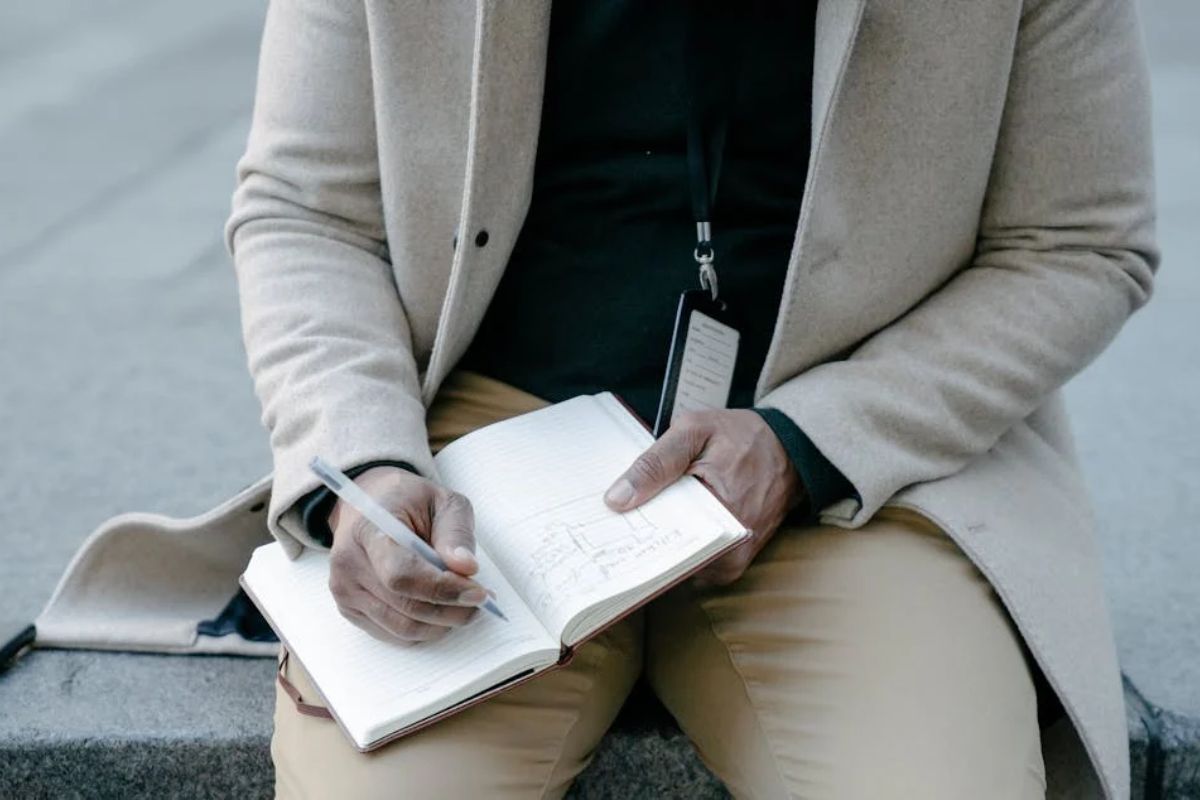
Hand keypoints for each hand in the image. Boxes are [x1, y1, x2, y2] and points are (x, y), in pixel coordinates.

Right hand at [326, 466, 487, 643]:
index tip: (479, 592)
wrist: (370, 504)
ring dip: (443, 623)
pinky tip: (441, 610)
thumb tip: (466, 568)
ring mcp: (344, 590)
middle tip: (483, 600)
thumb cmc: (407, 501)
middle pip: (406, 606)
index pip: (402, 574)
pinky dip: (425, 629)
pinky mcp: (350, 609)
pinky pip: (394, 634)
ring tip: (466, 606)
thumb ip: (455, 532)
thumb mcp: (442, 501)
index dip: (443, 589)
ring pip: (403, 627)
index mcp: (368, 529)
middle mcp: (348, 563)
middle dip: (452, 609)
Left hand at [603, 410, 804, 585]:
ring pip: (676, 563)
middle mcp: (730, 548)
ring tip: (637, 517)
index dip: (627, 532)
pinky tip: (661, 521)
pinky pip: (691, 562)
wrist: (789, 450)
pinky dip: (673, 543)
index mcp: (721, 513)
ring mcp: (731, 561)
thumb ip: (655, 463)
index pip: (659, 538)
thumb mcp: (695, 431)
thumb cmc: (742, 438)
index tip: (601, 526)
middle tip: (611, 520)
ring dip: (655, 542)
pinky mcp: (732, 564)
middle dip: (638, 538)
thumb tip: (617, 499)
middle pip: (665, 557)